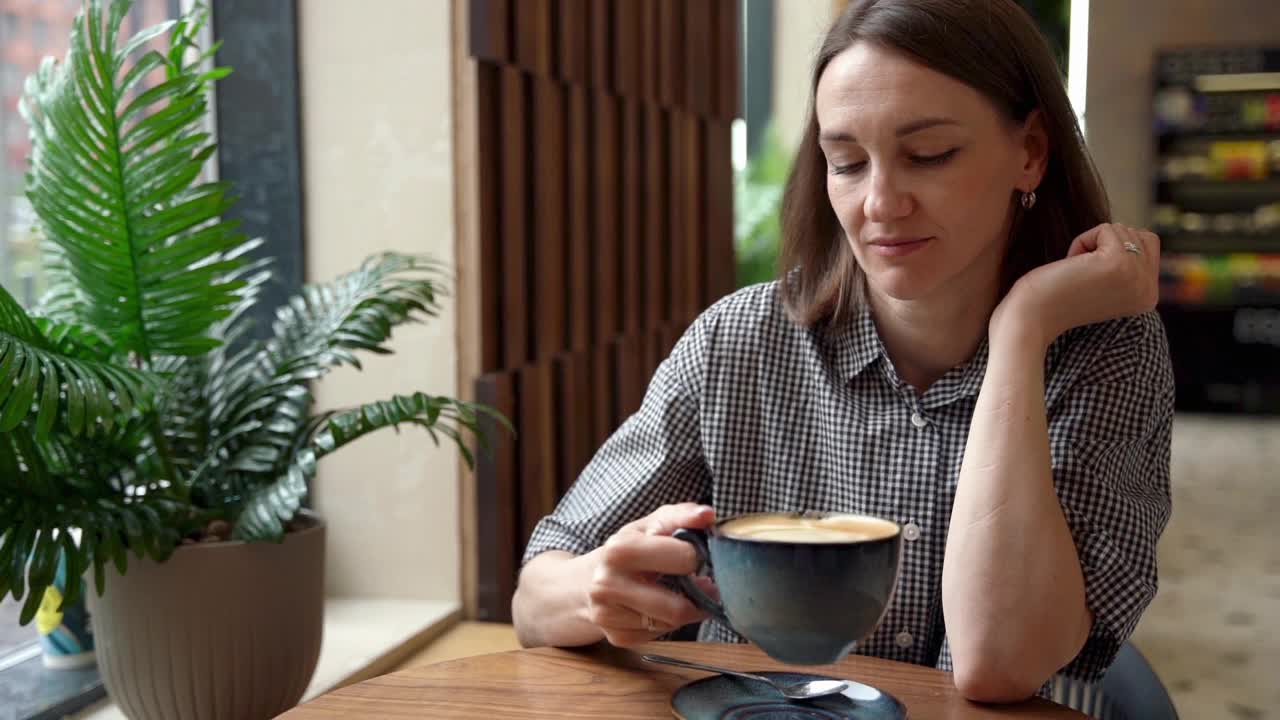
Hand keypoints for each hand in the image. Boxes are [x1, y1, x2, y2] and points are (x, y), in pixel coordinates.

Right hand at [583, 503, 718, 647]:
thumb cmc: (626, 550)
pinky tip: (659, 609)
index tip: (699, 556)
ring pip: (671, 624)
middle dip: (698, 595)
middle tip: (702, 583)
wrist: (583, 583)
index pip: (683, 559)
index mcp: (619, 550)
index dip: (698, 558)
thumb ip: (681, 516)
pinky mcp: (615, 636)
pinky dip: (667, 623)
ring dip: (686, 610)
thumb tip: (708, 515)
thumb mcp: (649, 525)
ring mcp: (608, 614)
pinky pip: (659, 635)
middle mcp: (608, 584)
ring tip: (681, 594)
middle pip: (678, 607)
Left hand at [992, 223, 1159, 346]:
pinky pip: (1105, 229)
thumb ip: (1125, 265)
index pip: (1149, 245)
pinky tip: (1071, 266)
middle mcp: (1149, 290)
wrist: (1031, 320)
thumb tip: (1134, 232)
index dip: (1112, 250)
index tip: (1090, 278)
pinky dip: (1081, 241)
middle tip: (1081, 275)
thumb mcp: (1103, 284)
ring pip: (1122, 229)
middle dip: (1102, 245)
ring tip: (1076, 273)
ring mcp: (1137, 277)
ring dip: (1090, 244)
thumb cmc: (1055, 299)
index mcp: (1148, 297)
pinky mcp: (1118, 263)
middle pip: (1138, 234)